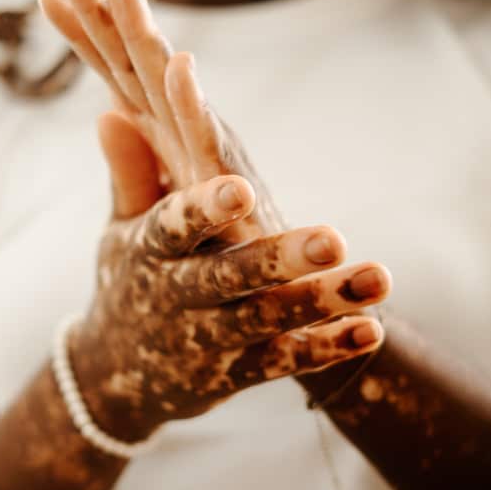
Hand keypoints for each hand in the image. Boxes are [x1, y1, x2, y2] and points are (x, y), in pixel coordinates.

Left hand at [39, 0, 280, 239]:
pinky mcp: (229, 189)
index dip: (81, 30)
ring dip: (142, 29)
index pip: (112, 73)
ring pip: (167, 83)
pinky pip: (207, 142)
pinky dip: (192, 103)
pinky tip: (177, 64)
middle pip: (133, 59)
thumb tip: (103, 111)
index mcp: (160, 136)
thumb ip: (127, 163)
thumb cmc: (212, 258)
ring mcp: (206, 153)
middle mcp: (183, 132)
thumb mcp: (148, 211)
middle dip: (101, 4)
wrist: (269, 304)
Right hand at [72, 112, 388, 440]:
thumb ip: (129, 171)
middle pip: (229, 277)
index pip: (174, 227)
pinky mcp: (235, 372)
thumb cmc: (129, 281)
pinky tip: (371, 328)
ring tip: (379, 278)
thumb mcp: (119, 229)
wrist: (113, 380)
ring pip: (266, 319)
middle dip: (281, 260)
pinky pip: (285, 361)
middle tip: (334, 238)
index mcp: (149, 252)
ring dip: (321, 300)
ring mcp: (208, 339)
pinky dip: (327, 348)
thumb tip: (111, 109)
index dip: (206, 209)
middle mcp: (177, 296)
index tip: (242, 187)